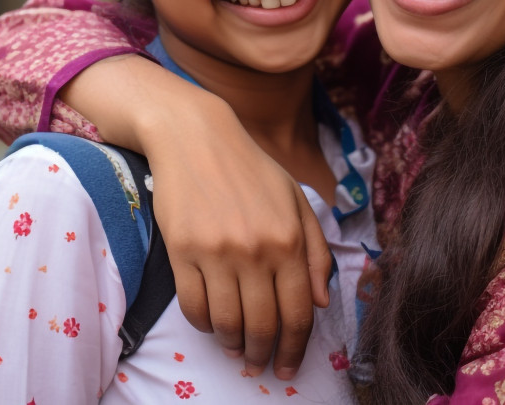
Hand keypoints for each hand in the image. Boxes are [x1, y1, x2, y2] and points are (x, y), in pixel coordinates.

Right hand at [142, 94, 331, 379]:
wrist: (195, 137)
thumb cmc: (250, 169)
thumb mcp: (295, 201)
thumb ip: (314, 251)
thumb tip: (321, 302)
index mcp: (289, 239)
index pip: (298, 313)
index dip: (295, 349)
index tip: (288, 367)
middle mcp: (257, 250)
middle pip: (263, 326)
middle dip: (264, 355)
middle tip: (260, 364)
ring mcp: (217, 252)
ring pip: (227, 323)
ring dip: (232, 344)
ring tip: (234, 347)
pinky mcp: (182, 252)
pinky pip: (193, 306)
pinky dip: (203, 324)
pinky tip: (210, 321)